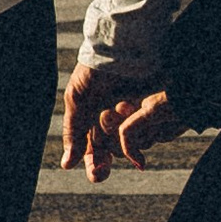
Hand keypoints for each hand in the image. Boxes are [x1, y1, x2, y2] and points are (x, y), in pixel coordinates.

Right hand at [62, 58, 175, 182]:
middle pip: (114, 151)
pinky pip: (151, 131)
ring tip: (122, 104)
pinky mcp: (153, 111)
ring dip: (125, 130)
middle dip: (110, 145)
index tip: (99, 174)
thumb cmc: (95, 70)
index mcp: (94, 122)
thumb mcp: (77, 99)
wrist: (123, 47)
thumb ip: (74, 132)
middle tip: (108, 131)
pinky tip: (135, 108)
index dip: (97, 167)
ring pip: (131, 143)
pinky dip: (143, 124)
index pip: (96, 154)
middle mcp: (116, 123)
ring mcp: (135, 118)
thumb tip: (67, 165)